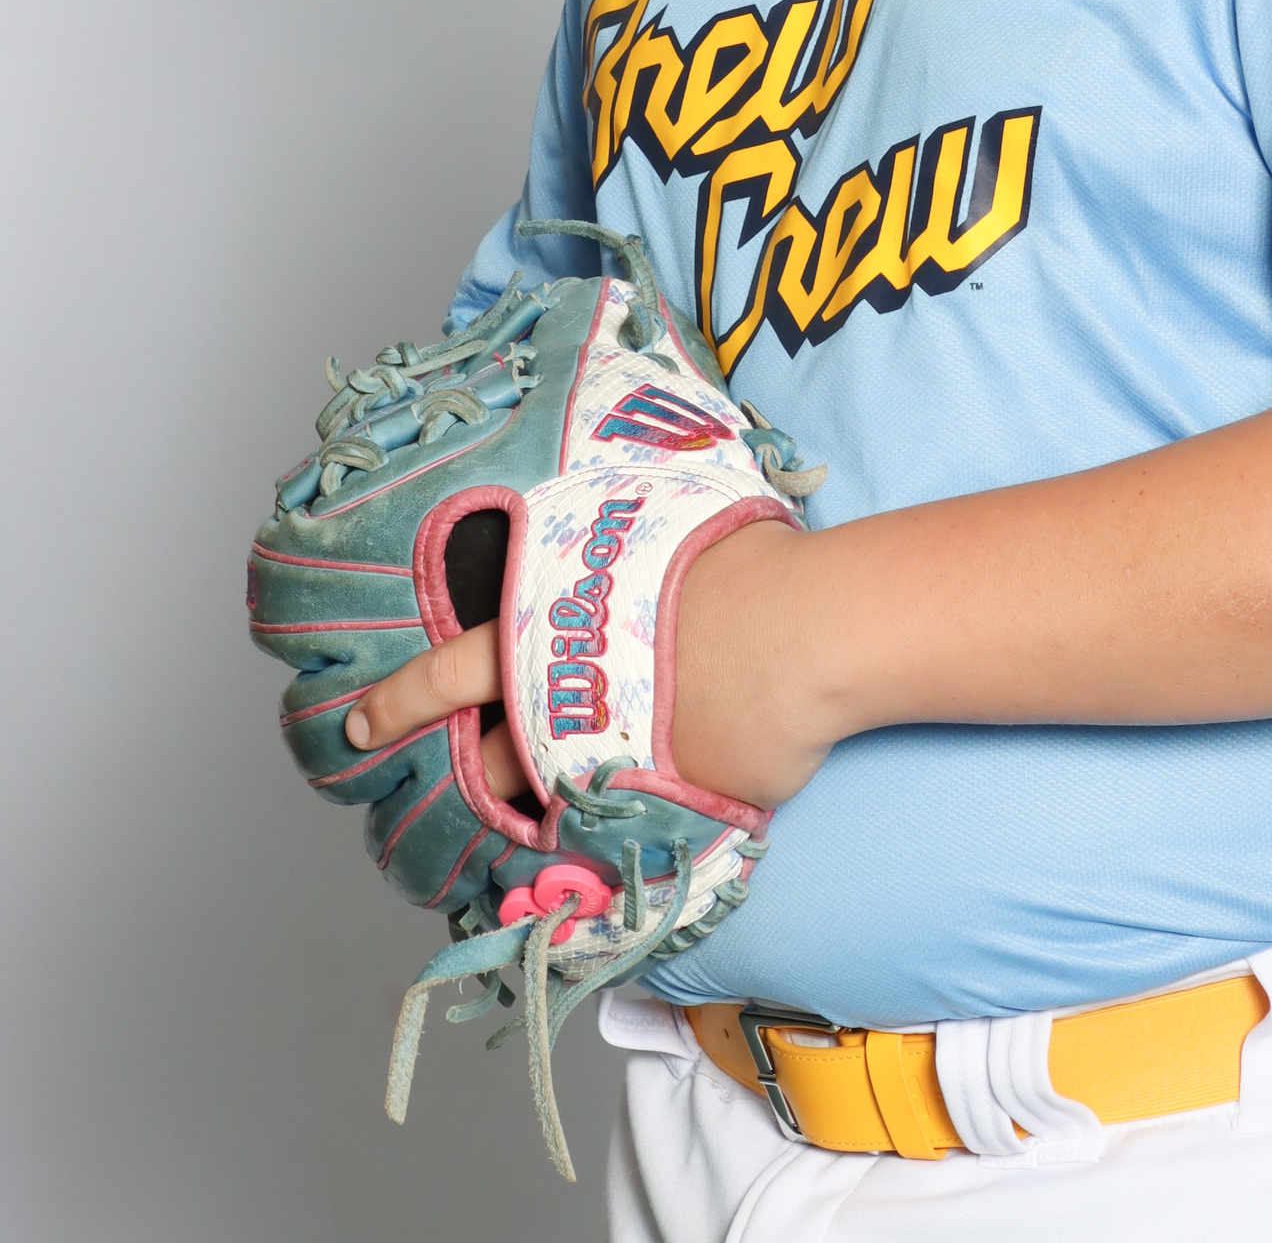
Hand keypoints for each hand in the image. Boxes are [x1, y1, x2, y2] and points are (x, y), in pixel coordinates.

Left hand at [341, 521, 832, 812]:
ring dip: (531, 822)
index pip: (449, 673)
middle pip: (485, 763)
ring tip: (518, 836)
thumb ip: (622, 550)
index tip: (355, 729)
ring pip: (542, 810)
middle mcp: (560, 709)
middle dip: (454, 782)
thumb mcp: (659, 527)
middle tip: (420, 804)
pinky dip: (602, 848)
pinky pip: (614, 841)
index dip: (398, 702)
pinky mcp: (656, 814)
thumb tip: (625, 537)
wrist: (803, 633)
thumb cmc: (741, 564)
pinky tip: (597, 857)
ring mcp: (603, 768)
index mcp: (548, 632)